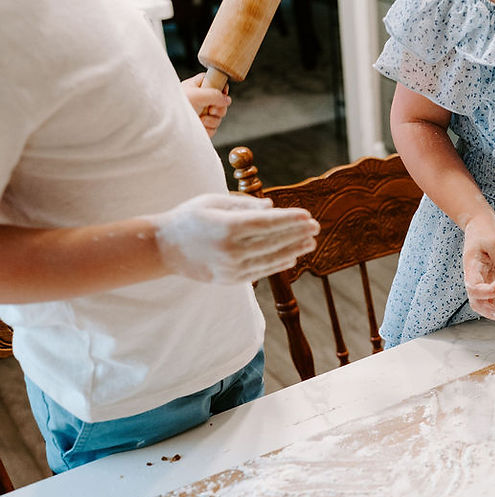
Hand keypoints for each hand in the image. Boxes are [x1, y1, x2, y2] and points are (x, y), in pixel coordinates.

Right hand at [151, 193, 318, 283]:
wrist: (163, 249)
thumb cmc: (189, 218)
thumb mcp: (212, 202)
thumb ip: (243, 204)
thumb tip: (272, 207)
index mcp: (226, 227)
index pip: (267, 223)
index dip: (290, 220)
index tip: (307, 215)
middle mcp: (230, 250)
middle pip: (273, 241)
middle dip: (297, 234)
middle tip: (316, 226)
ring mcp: (231, 268)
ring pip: (270, 259)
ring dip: (293, 250)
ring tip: (310, 242)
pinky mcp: (231, 280)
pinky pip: (261, 271)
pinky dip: (278, 264)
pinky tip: (292, 256)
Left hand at [180, 73, 231, 137]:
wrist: (168, 124)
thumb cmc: (176, 107)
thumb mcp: (197, 95)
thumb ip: (215, 95)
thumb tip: (227, 100)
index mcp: (196, 87)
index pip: (213, 81)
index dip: (221, 86)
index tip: (223, 92)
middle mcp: (200, 100)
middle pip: (220, 102)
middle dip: (219, 108)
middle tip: (210, 110)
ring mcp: (201, 114)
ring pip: (218, 117)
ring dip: (212, 120)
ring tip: (201, 119)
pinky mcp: (202, 127)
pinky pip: (214, 128)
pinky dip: (209, 128)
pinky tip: (200, 126)